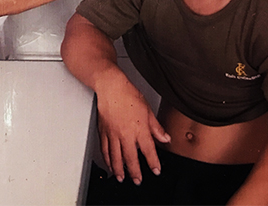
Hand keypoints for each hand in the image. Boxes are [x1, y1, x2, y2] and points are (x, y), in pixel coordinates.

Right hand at [95, 70, 170, 184]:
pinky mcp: (103, 131)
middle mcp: (125, 134)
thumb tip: (165, 138)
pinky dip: (107, 159)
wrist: (110, 87)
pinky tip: (110, 164)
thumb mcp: (148, 110)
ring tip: (122, 178)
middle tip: (137, 180)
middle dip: (135, 172)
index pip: (148, 150)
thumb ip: (156, 127)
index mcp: (139, 129)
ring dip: (119, 170)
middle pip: (130, 158)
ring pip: (115, 157)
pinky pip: (104, 149)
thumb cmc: (128, 94)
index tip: (156, 170)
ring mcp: (113, 134)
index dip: (153, 163)